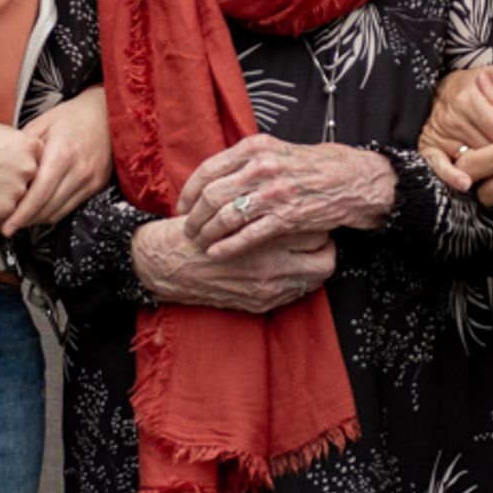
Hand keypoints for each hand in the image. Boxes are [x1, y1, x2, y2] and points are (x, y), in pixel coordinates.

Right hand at [0, 119, 39, 228]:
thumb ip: (11, 139)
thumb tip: (16, 146)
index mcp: (28, 145)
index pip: (39, 160)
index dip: (23, 165)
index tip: (11, 168)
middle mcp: (28, 167)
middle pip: (32, 182)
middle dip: (16, 183)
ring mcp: (17, 189)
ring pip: (19, 200)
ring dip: (5, 198)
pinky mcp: (3, 209)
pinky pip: (5, 215)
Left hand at [3, 86, 110, 234]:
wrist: (106, 113)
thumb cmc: (72, 116)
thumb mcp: (41, 123)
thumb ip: (22, 148)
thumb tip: (2, 170)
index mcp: (62, 154)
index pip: (39, 194)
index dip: (20, 215)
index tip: (4, 227)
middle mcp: (79, 171)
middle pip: (47, 209)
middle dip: (23, 222)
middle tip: (1, 225)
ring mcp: (90, 180)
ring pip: (58, 213)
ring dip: (36, 220)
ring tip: (16, 221)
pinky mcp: (96, 185)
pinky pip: (69, 208)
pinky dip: (51, 213)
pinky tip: (37, 211)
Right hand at [131, 218, 335, 312]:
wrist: (168, 264)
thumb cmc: (199, 228)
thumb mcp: (228, 204)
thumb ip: (260, 198)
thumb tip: (293, 190)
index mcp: (263, 232)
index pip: (314, 228)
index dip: (316, 219)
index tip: (312, 213)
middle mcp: (270, 263)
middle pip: (324, 255)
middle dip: (324, 243)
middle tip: (317, 232)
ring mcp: (267, 287)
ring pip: (316, 277)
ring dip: (316, 262)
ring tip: (308, 250)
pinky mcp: (261, 302)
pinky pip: (298, 293)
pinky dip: (300, 279)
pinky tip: (291, 266)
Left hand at [177, 135, 394, 257]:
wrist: (349, 180)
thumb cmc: (310, 166)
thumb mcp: (275, 151)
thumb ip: (245, 160)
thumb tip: (214, 177)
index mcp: (255, 148)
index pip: (208, 170)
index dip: (189, 191)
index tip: (182, 205)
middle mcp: (261, 168)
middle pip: (212, 195)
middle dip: (193, 216)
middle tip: (187, 229)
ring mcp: (274, 193)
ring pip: (225, 216)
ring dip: (207, 232)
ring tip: (199, 242)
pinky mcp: (286, 217)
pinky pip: (247, 235)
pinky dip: (227, 245)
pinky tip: (216, 252)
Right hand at [419, 67, 492, 190]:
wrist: (444, 90)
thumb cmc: (478, 87)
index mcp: (469, 97)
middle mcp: (452, 115)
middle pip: (488, 146)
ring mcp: (440, 133)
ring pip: (471, 158)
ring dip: (488, 166)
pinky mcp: (429, 148)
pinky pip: (440, 166)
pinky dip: (452, 176)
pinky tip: (465, 183)